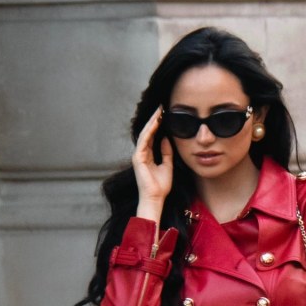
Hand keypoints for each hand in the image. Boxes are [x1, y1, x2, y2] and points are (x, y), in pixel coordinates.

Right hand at [133, 106, 172, 220]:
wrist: (156, 198)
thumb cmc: (160, 186)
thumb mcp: (167, 166)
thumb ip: (166, 153)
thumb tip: (166, 138)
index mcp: (148, 155)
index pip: (152, 136)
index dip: (157, 125)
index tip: (164, 114)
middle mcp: (141, 154)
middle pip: (147, 132)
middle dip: (154, 119)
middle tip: (161, 107)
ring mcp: (138, 155)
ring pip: (144, 134)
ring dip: (151, 122)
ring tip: (158, 111)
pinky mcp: (138, 158)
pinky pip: (143, 141)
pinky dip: (149, 131)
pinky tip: (155, 123)